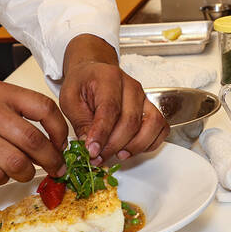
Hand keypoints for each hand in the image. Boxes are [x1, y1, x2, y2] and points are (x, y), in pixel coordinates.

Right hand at [0, 81, 68, 184]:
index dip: (60, 129)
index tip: (62, 143)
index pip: (44, 108)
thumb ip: (20, 112)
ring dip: (27, 173)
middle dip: (51, 159)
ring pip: (17, 163)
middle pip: (34, 140)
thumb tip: (55, 138)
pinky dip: (3, 178)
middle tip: (56, 167)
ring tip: (25, 172)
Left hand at [59, 35, 168, 162]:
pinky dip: (150, 143)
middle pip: (131, 120)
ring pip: (152, 125)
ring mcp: (144, 97)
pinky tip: (131, 149)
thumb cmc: (82, 84)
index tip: (92, 151)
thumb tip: (91, 146)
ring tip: (117, 155)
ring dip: (135, 146)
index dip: (102, 133)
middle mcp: (131, 86)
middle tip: (98, 157)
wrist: (93, 73)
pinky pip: (160, 128)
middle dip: (114, 145)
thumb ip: (80, 122)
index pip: (110, 109)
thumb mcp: (69, 99)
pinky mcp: (151, 108)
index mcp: (109, 78)